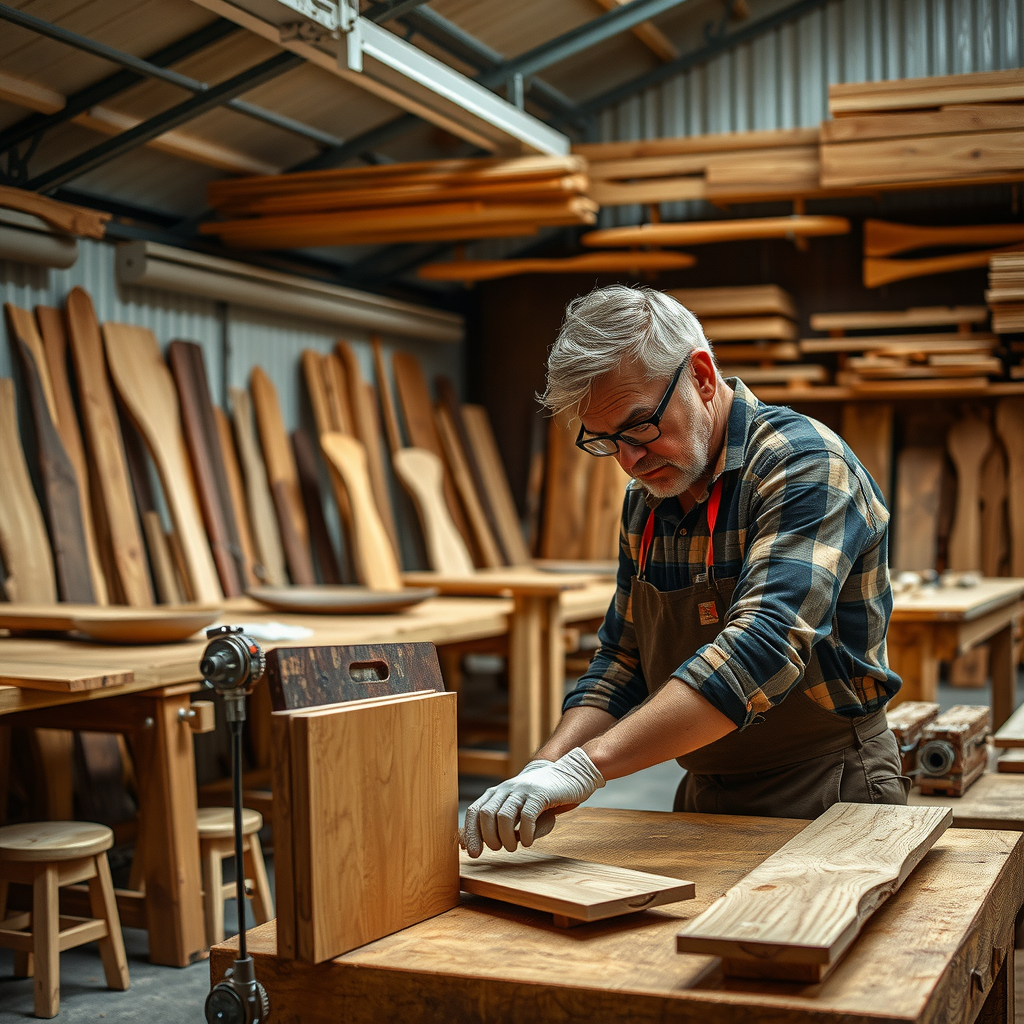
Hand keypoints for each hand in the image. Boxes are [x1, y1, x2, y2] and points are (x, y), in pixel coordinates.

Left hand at [461, 748, 604, 856]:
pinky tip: (527, 842)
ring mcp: (522, 790)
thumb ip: (501, 823)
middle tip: (498, 848)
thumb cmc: (539, 799)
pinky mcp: (539, 794)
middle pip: (486, 814)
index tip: (473, 853)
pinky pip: (527, 816)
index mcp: (496, 793)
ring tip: (513, 847)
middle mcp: (506, 789)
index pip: (474, 811)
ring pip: (504, 816)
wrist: (567, 774)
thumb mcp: (518, 808)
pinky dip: (525, 834)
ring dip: (506, 838)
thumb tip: (480, 844)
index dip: (471, 833)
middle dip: (489, 837)